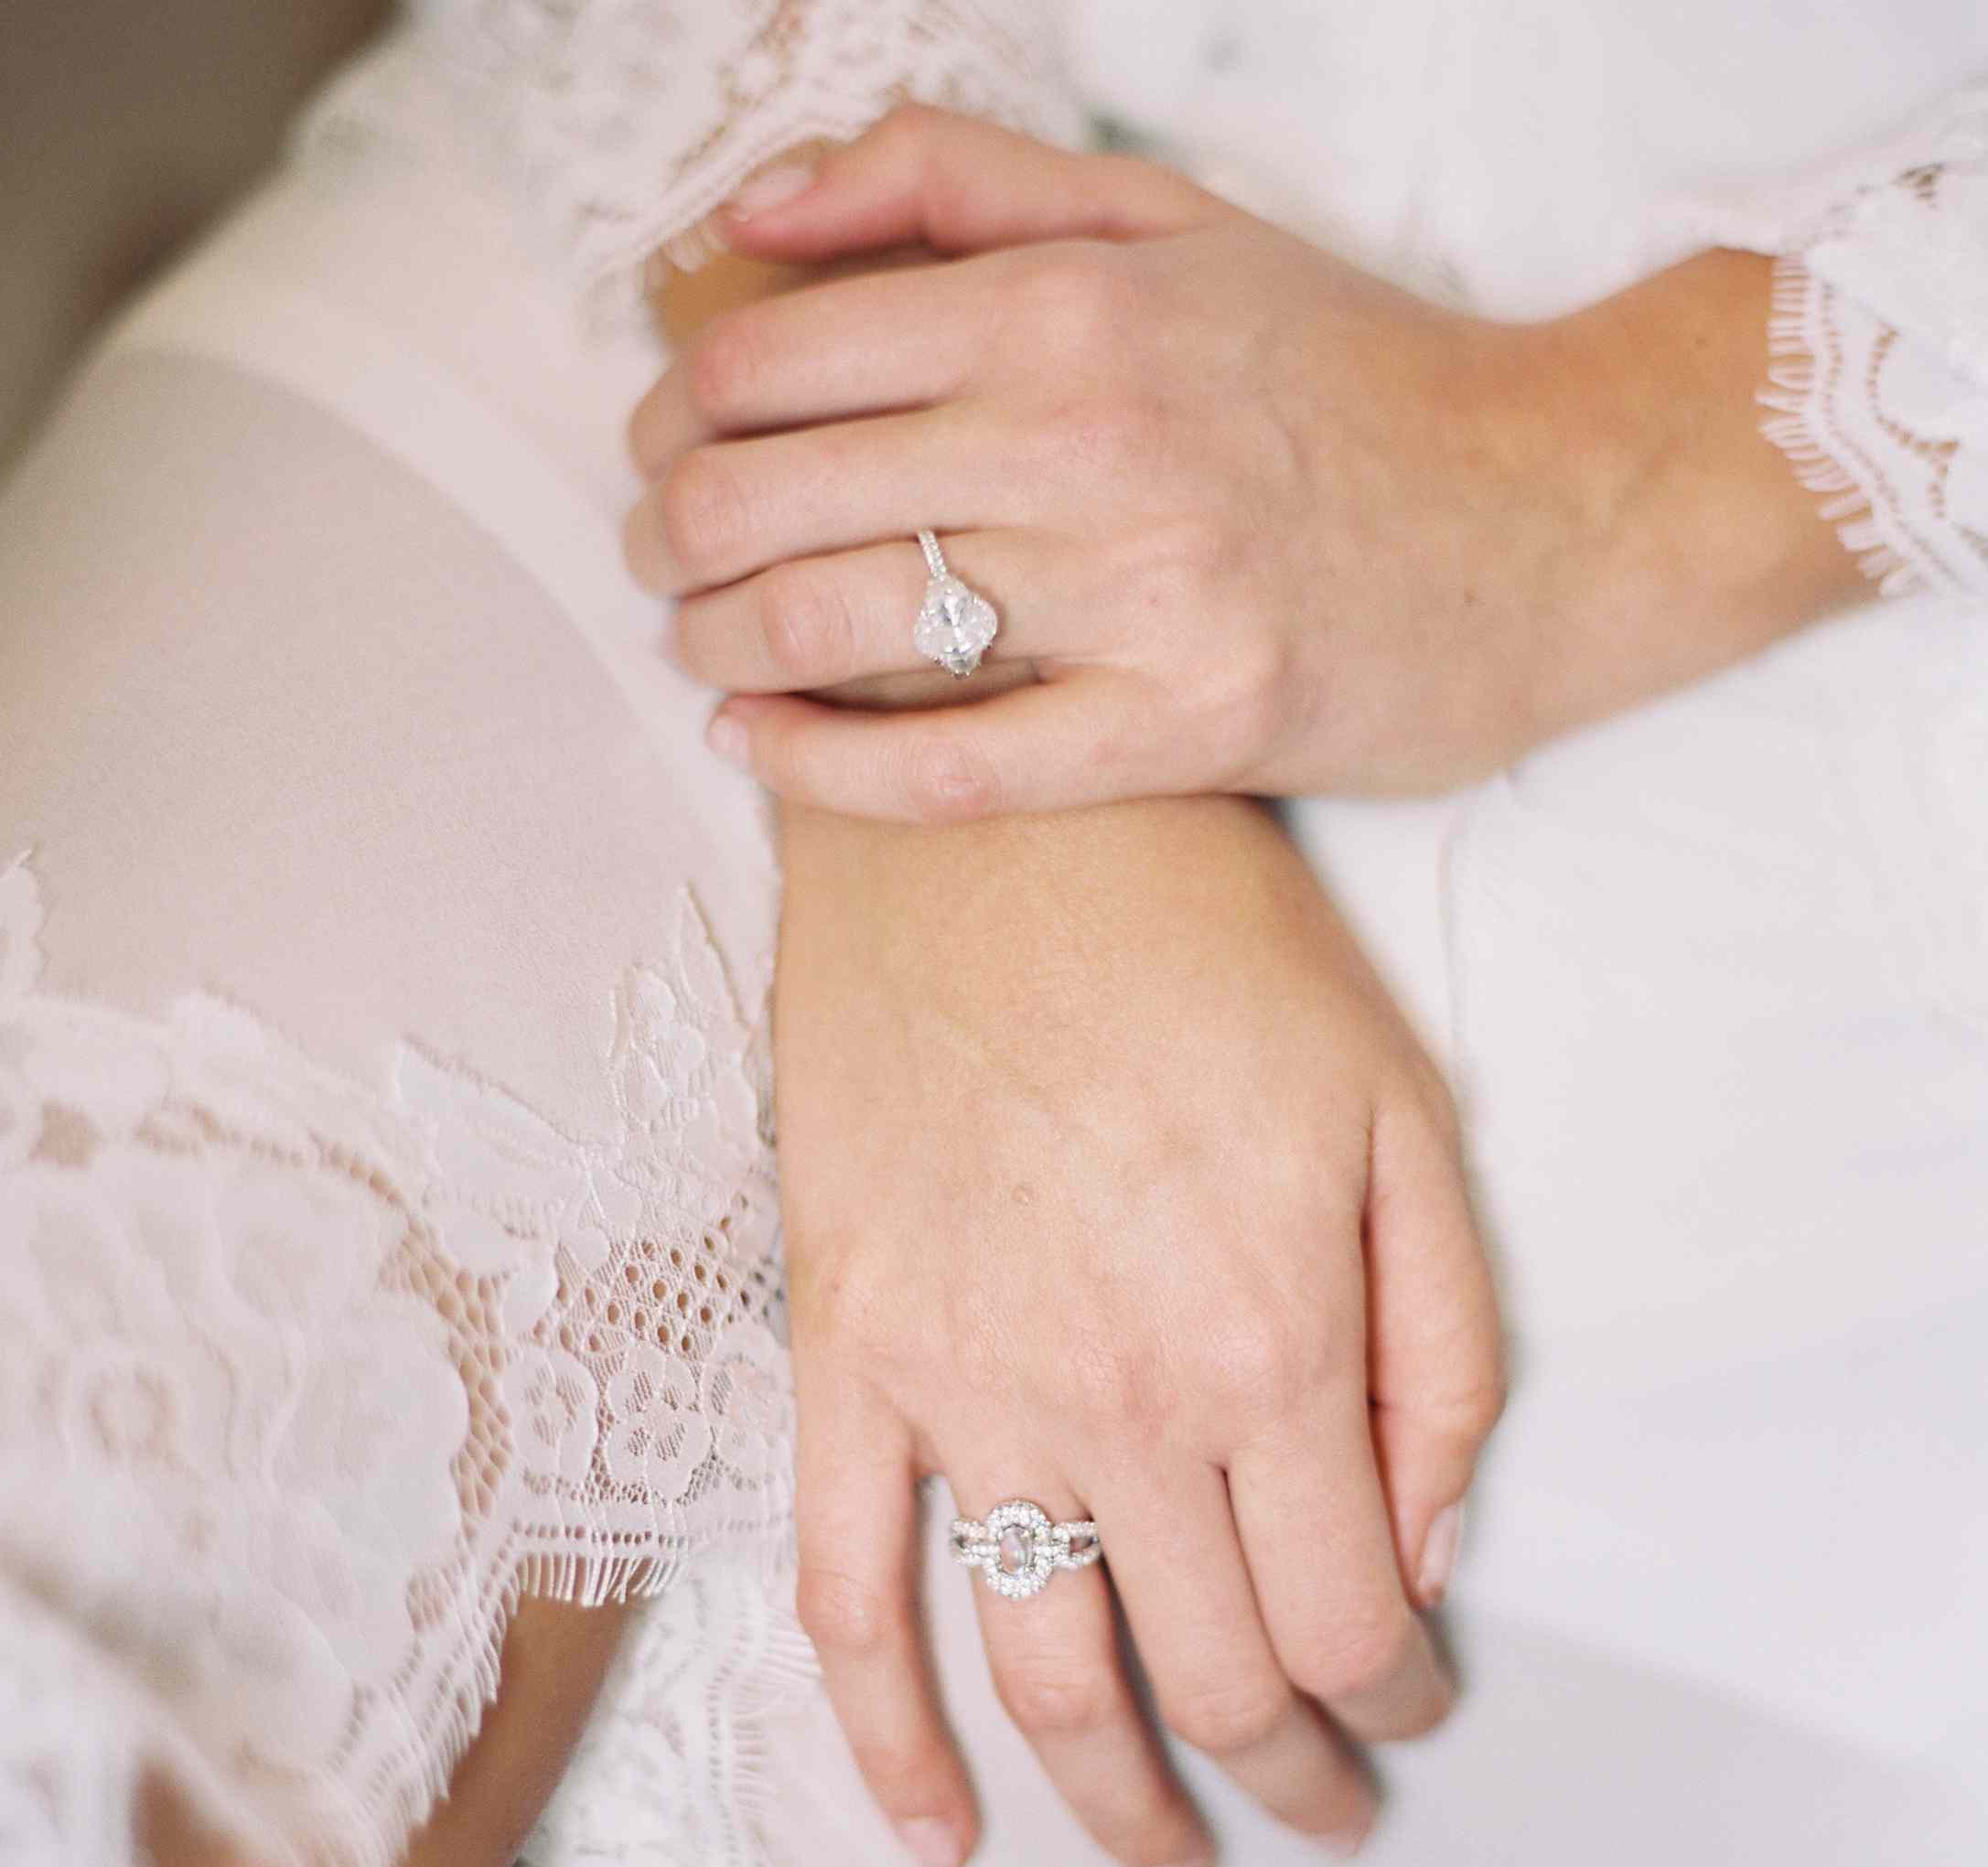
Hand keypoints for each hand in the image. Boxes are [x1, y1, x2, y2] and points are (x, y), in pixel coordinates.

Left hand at [626, 107, 1869, 820]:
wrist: (1556, 511)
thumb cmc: (1352, 372)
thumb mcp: (1167, 222)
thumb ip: (955, 185)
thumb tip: (756, 217)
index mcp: (1066, 304)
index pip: (772, 360)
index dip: (672, 414)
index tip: (666, 448)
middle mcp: (1087, 439)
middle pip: (766, 498)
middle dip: (669, 537)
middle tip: (664, 556)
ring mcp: (1135, 596)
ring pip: (834, 627)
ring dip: (716, 644)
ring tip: (699, 643)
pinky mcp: (1182, 733)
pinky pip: (945, 769)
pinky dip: (818, 765)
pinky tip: (754, 745)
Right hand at [775, 790, 1503, 1866]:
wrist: (987, 820)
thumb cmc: (1211, 953)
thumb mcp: (1403, 1120)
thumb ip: (1441, 1354)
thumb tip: (1423, 1548)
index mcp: (1273, 1344)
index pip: (1348, 1617)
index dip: (1392, 1698)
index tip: (1407, 1709)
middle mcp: (1117, 1402)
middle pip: (1215, 1677)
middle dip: (1290, 1775)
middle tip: (1323, 1809)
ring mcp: (962, 1393)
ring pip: (1044, 1675)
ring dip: (1118, 1807)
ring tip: (1170, 1863)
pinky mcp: (845, 1360)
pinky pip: (845, 1590)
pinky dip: (886, 1739)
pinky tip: (935, 1833)